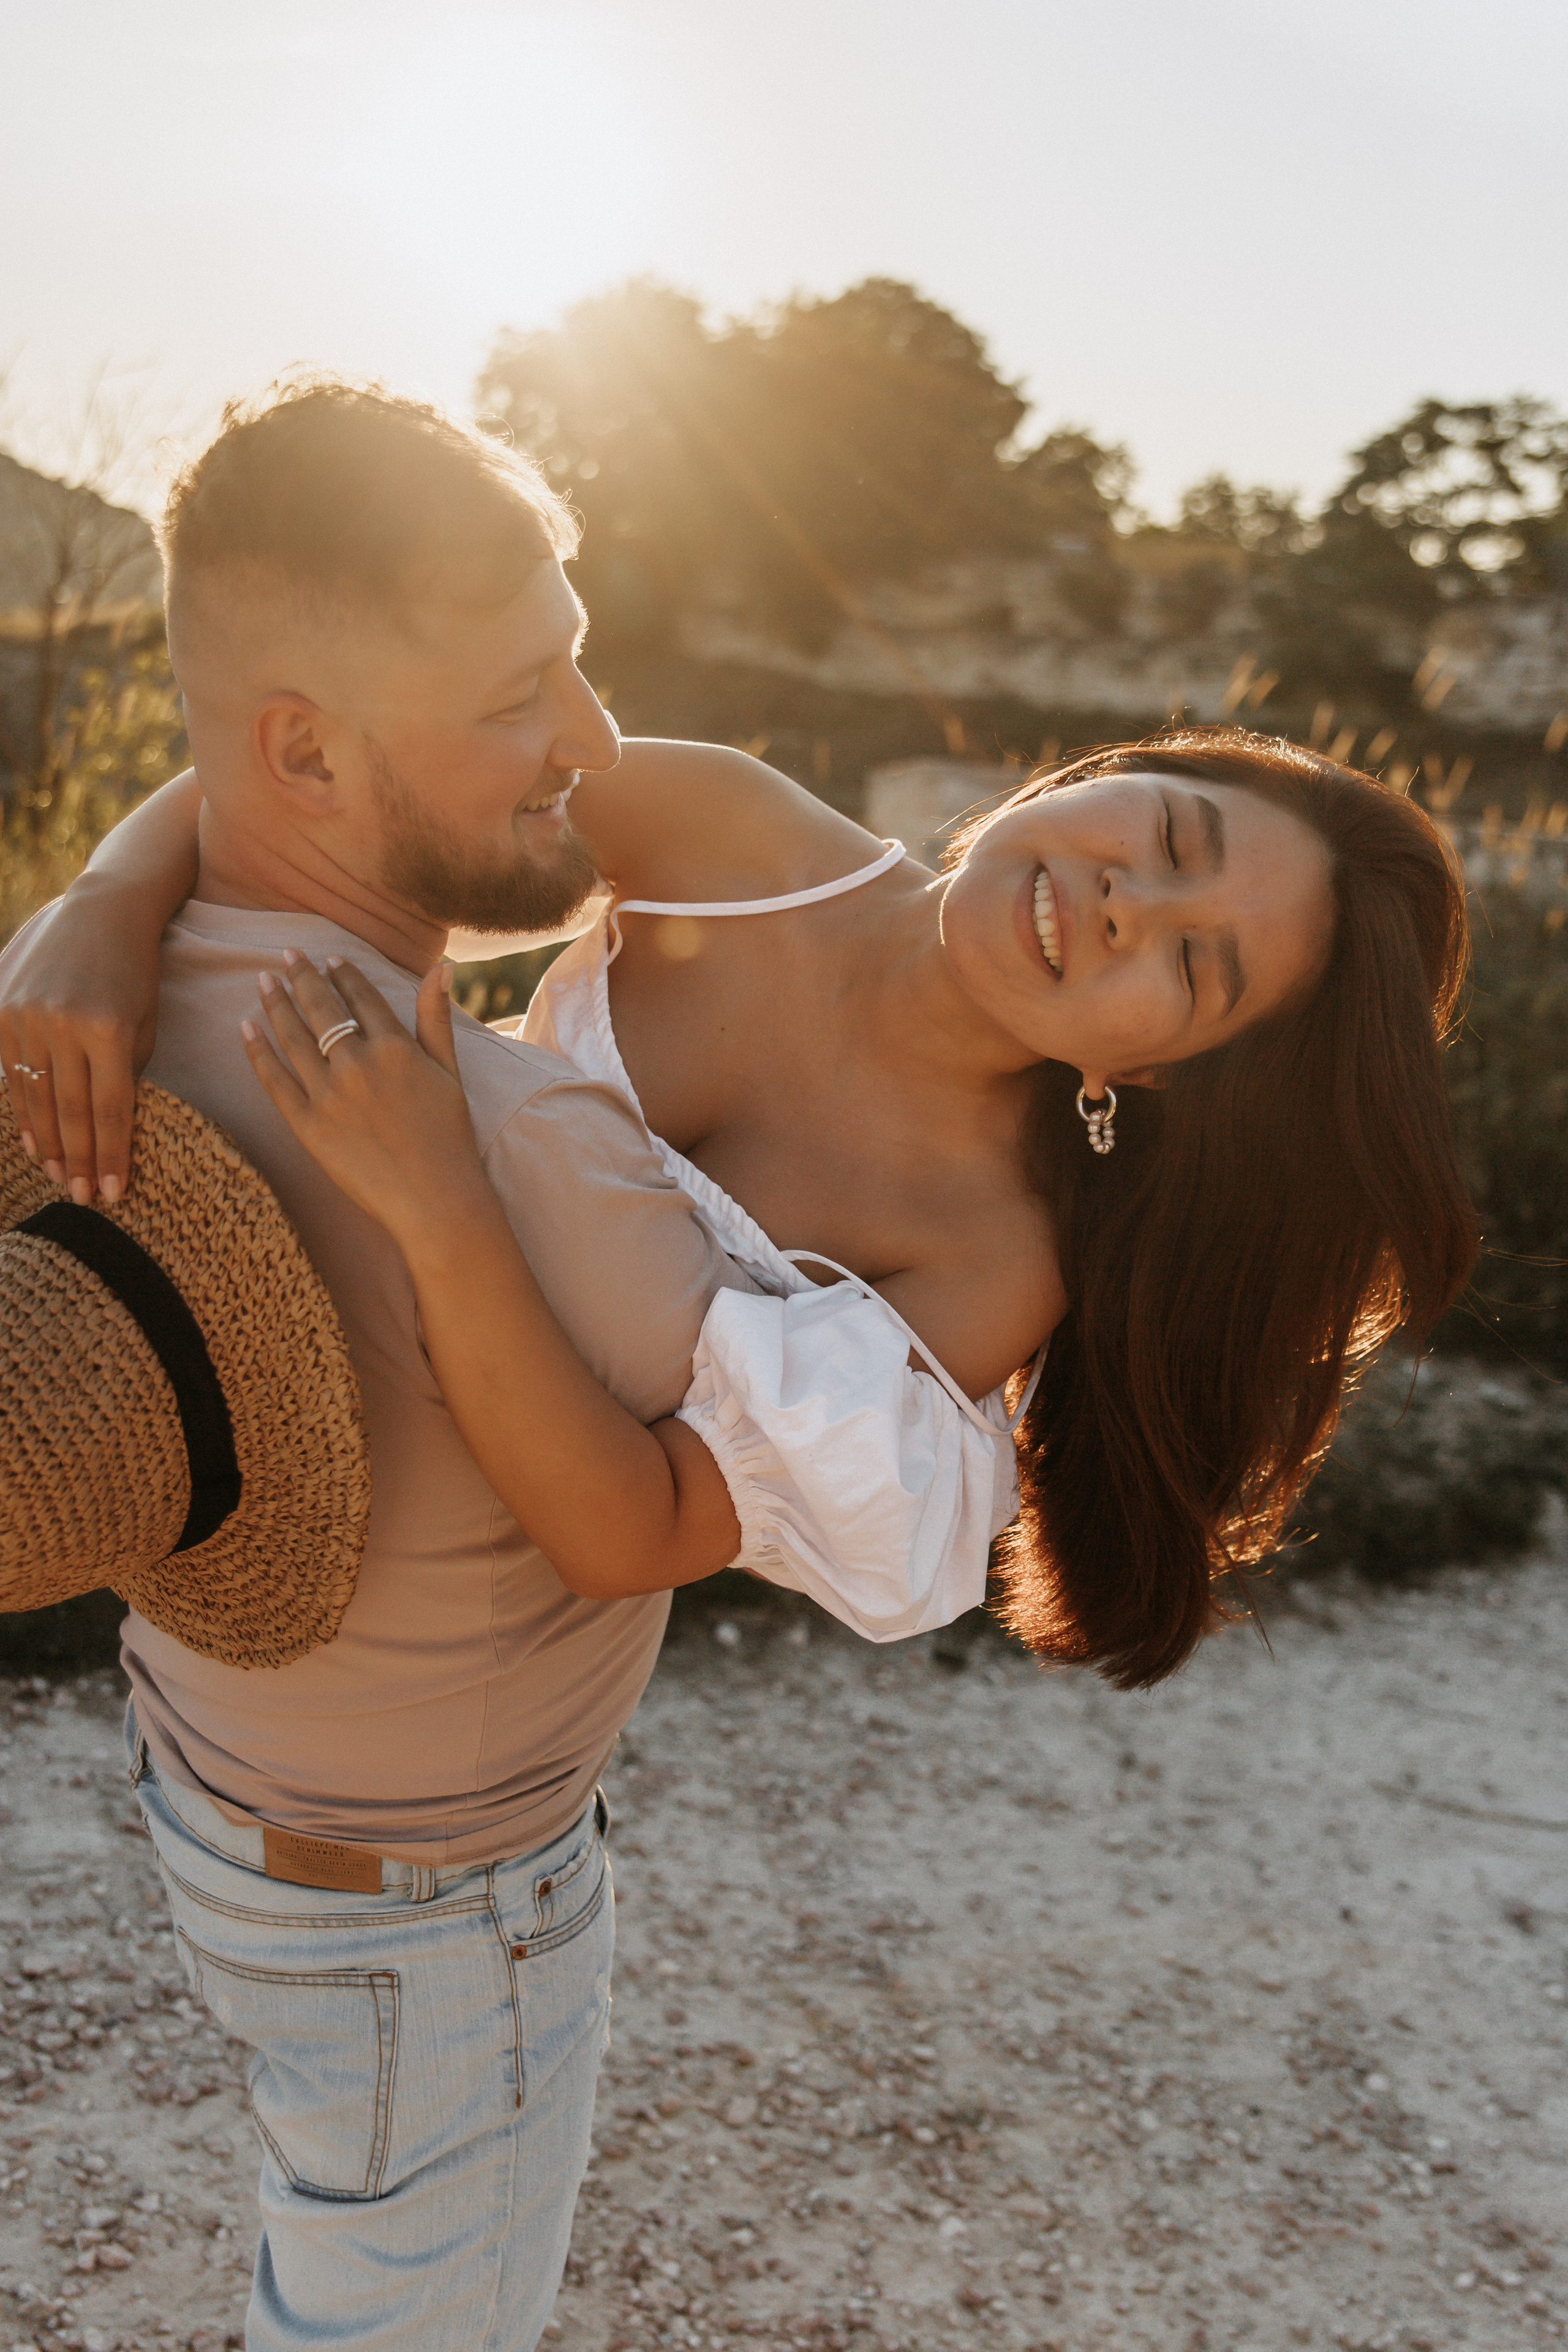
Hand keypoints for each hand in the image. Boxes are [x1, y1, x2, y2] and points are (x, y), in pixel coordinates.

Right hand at [0, 885, 160, 1202]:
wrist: (103, 910)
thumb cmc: (136, 973)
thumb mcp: (145, 1023)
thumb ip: (126, 1074)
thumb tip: (108, 1131)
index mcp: (108, 1030)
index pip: (110, 1109)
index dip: (111, 1156)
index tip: (113, 1193)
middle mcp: (62, 1023)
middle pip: (69, 1110)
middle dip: (79, 1160)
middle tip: (85, 1198)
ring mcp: (26, 1014)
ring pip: (35, 1096)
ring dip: (48, 1143)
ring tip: (60, 1178)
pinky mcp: (1, 1008)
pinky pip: (10, 1071)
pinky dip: (22, 1110)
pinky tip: (33, 1142)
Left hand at [242, 953, 498, 1253]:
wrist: (435, 1199)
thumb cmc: (450, 1138)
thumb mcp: (450, 1071)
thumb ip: (437, 1017)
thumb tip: (444, 965)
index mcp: (394, 1047)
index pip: (361, 997)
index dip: (342, 973)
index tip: (327, 958)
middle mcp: (357, 1063)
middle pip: (321, 1008)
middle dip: (301, 976)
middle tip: (285, 954)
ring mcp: (329, 1094)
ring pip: (293, 1037)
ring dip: (276, 1003)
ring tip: (263, 981)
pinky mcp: (307, 1125)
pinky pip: (274, 1080)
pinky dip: (258, 1051)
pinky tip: (246, 1028)